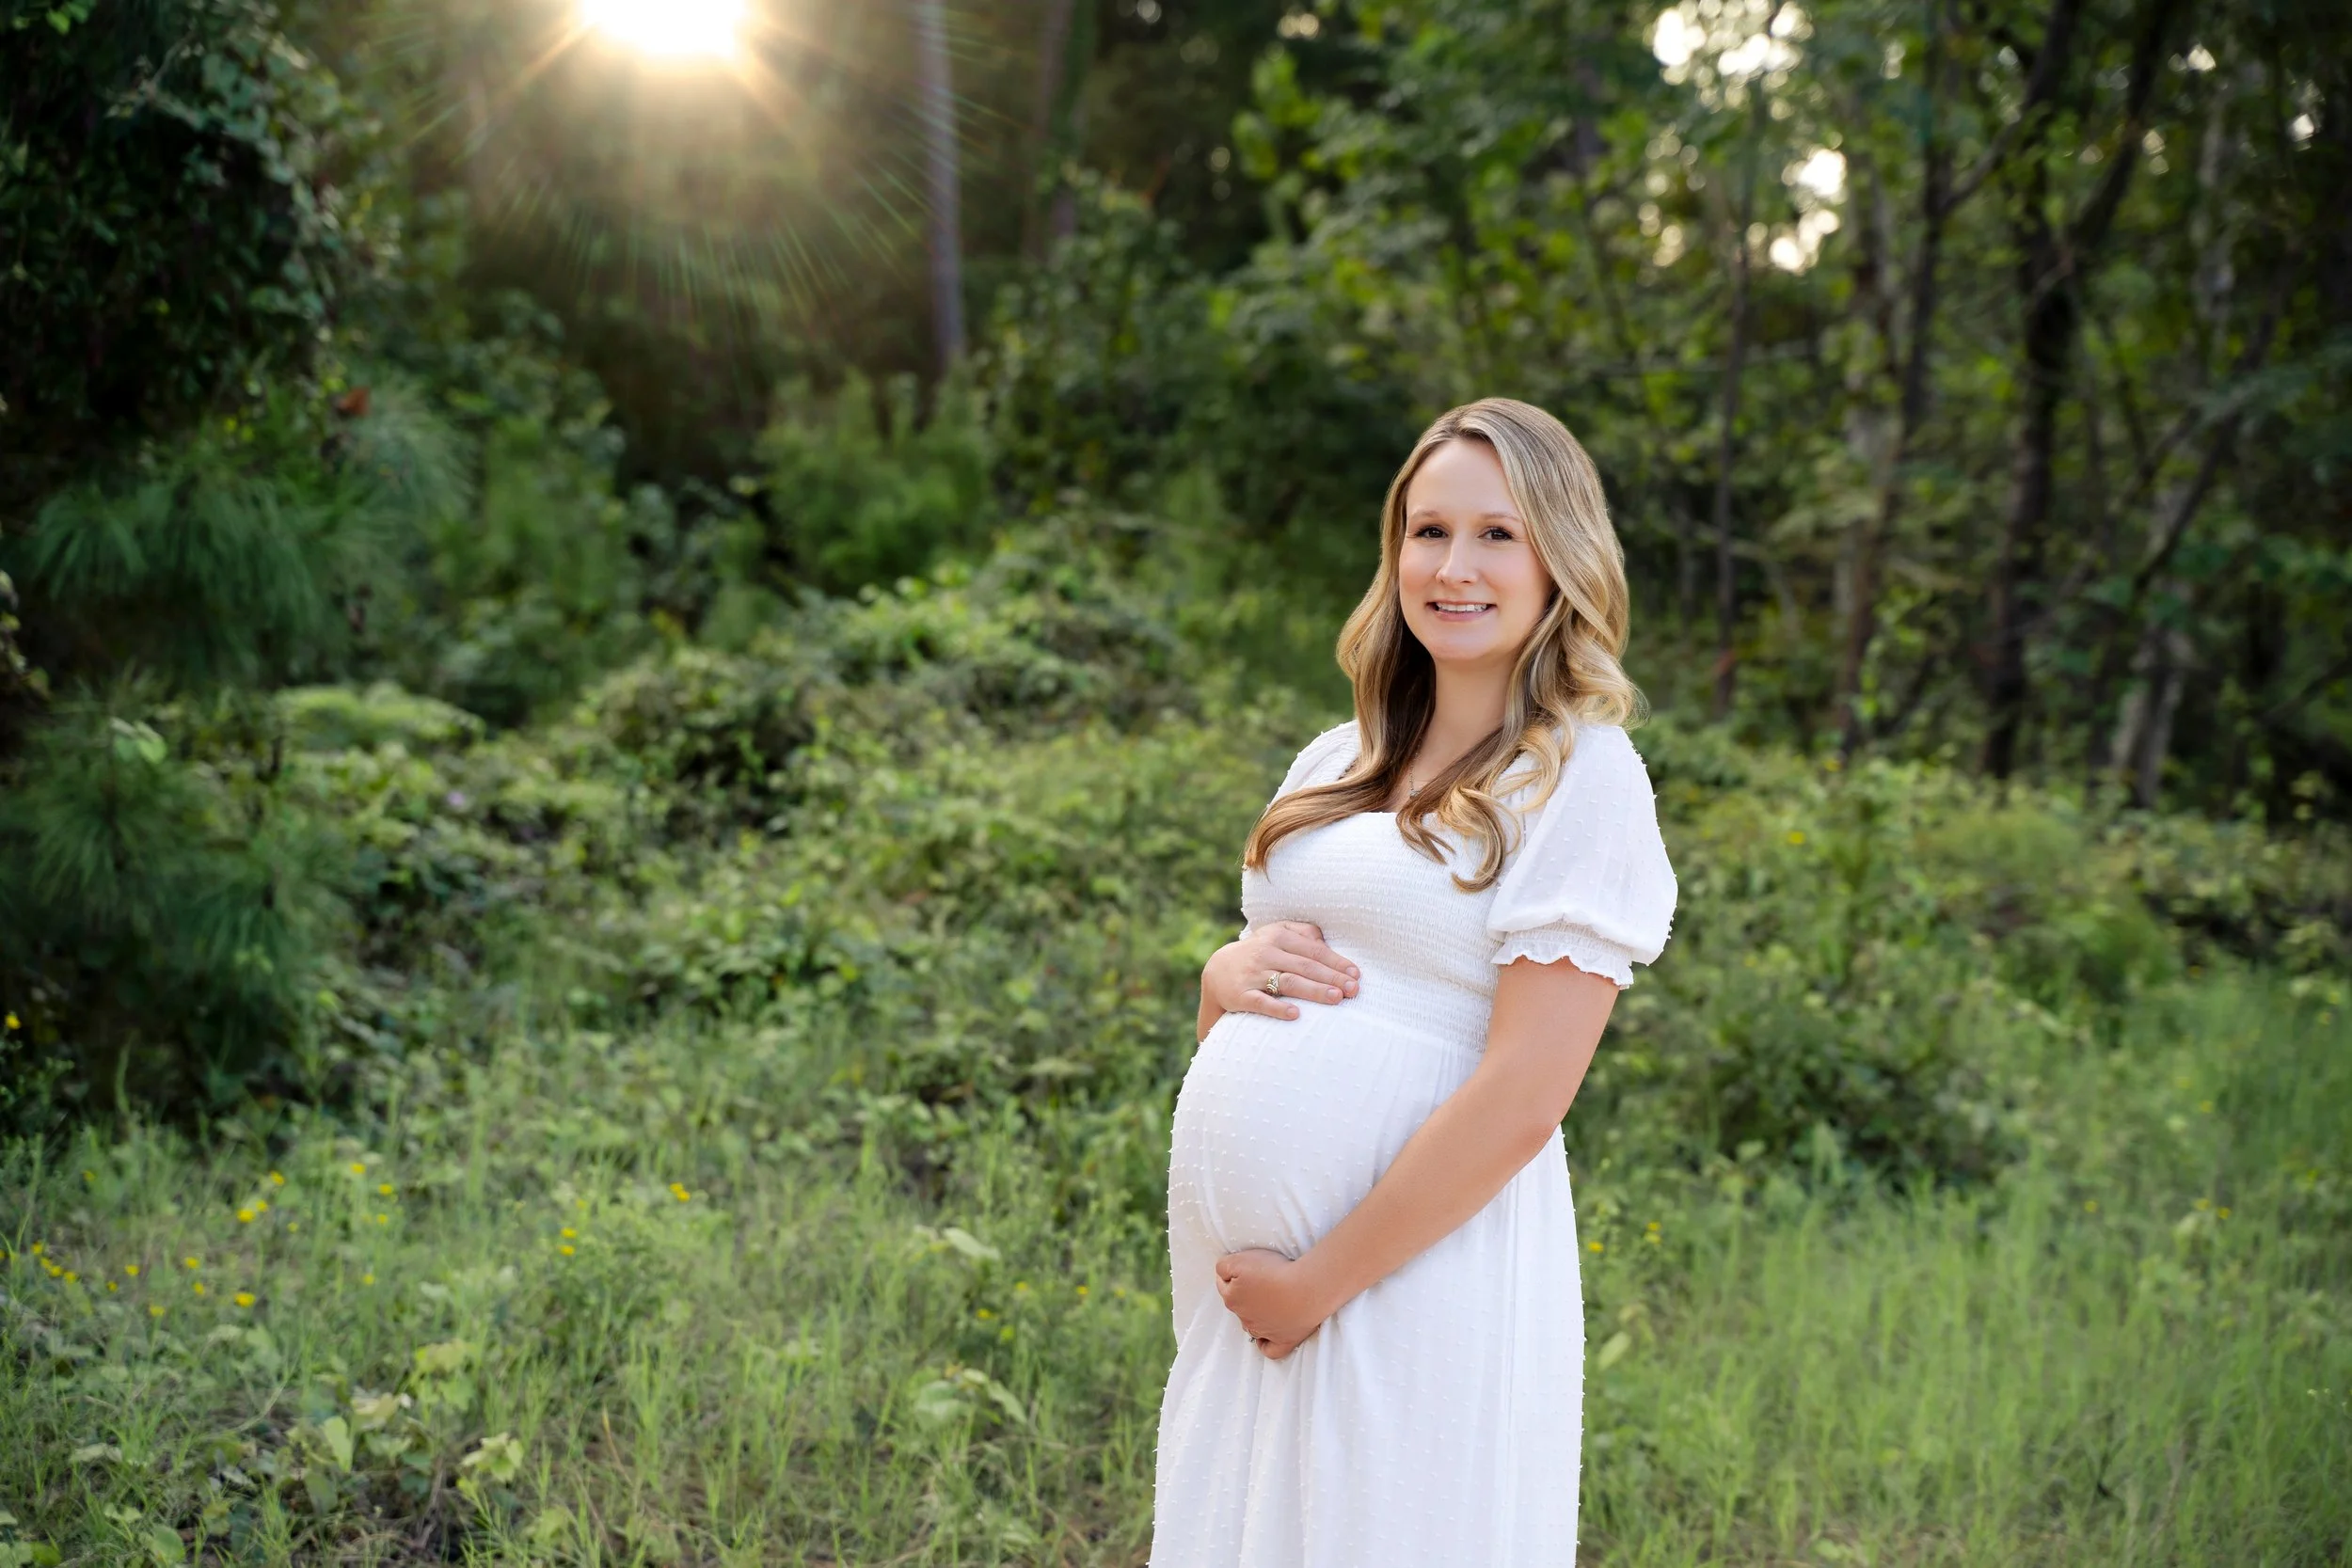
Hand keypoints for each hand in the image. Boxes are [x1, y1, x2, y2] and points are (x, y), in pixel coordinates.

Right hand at [1203, 922, 1359, 1025]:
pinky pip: (1261, 1002)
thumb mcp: (1276, 934)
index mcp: (1279, 937)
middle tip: (1353, 990)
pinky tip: (1296, 1014)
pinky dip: (1278, 1008)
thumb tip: (1327, 941)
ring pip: (1288, 982)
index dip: (1336, 962)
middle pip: (1305, 966)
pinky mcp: (1241, 995)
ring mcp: (1253, 974)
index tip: (1356, 975)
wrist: (1216, 971)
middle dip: (1331, 978)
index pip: (1314, 950)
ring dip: (1313, 990)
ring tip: (1335, 998)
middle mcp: (1266, 953)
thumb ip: (1303, 933)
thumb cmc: (1258, 953)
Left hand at [1215, 1248, 1333, 1359]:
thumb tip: (1221, 1275)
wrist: (1306, 1289)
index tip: (1246, 1266)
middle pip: (1239, 1305)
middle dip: (1245, 1294)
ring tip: (1270, 1302)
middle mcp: (1245, 1318)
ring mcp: (1264, 1332)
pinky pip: (1270, 1349)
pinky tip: (1267, 1337)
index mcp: (1233, 1299)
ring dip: (1256, 1315)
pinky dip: (1266, 1344)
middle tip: (1262, 1279)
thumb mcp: (1239, 1260)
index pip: (1224, 1284)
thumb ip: (1223, 1267)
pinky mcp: (1283, 1341)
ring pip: (1252, 1325)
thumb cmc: (1275, 1272)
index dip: (1233, 1273)